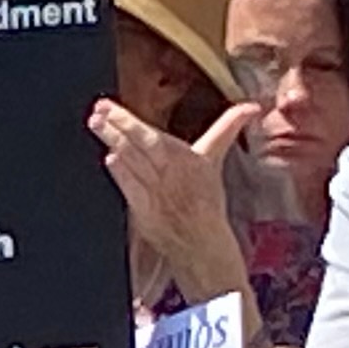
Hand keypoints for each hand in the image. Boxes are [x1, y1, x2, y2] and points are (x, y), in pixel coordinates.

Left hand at [91, 97, 255, 304]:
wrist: (203, 241)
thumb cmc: (206, 200)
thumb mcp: (216, 158)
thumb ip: (228, 127)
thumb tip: (253, 106)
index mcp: (188, 157)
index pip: (155, 136)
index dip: (130, 122)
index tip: (110, 108)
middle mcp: (172, 171)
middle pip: (143, 143)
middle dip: (120, 125)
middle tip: (99, 109)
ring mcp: (157, 190)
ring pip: (133, 161)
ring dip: (113, 142)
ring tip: (95, 123)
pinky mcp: (145, 210)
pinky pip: (132, 188)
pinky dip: (121, 174)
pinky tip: (109, 159)